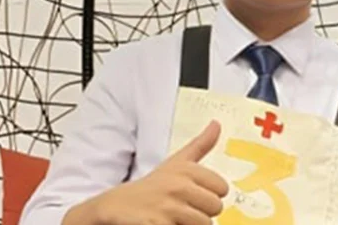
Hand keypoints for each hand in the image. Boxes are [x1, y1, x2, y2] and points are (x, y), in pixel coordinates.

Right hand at [65, 121, 228, 224]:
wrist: (116, 206)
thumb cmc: (152, 185)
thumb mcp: (177, 161)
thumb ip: (201, 144)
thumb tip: (217, 123)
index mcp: (187, 169)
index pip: (222, 188)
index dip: (210, 195)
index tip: (195, 195)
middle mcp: (179, 185)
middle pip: (216, 207)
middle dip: (202, 212)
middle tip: (182, 209)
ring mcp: (168, 207)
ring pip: (204, 224)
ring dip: (190, 224)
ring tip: (174, 218)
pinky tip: (165, 223)